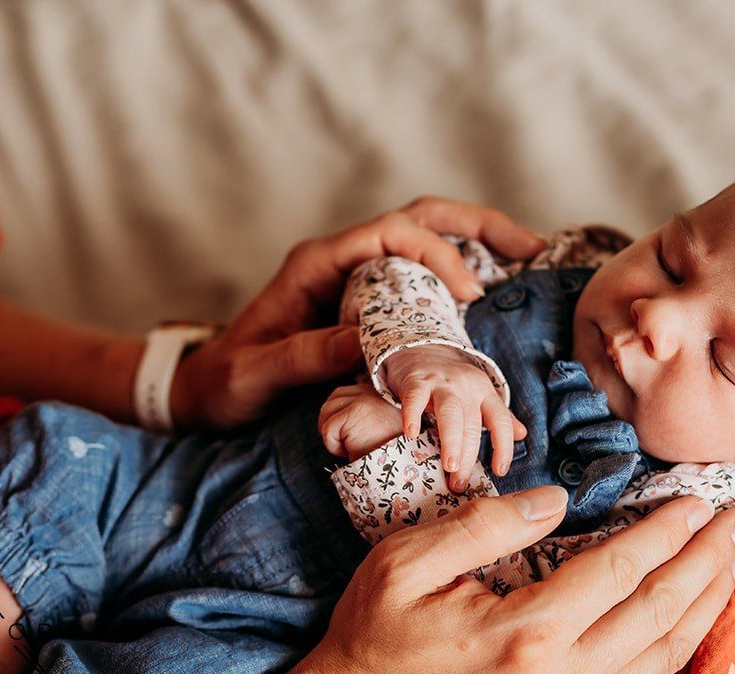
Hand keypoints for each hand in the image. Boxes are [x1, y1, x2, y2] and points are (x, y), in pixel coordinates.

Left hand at [170, 197, 545, 430]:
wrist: (203, 391)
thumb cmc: (225, 384)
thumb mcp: (257, 375)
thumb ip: (304, 356)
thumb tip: (368, 342)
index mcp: (316, 266)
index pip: (389, 234)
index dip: (436, 252)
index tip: (469, 291)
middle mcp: (340, 262)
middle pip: (417, 220)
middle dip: (476, 226)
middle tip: (531, 246)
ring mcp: (354, 279)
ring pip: (423, 239)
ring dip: (475, 242)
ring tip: (527, 256)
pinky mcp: (363, 303)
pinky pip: (416, 278)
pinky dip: (457, 275)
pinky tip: (491, 292)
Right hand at [293, 487, 734, 673]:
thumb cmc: (373, 637)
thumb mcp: (405, 561)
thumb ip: (483, 524)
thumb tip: (556, 501)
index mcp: (524, 634)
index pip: (620, 571)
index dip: (666, 530)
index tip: (699, 496)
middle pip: (662, 611)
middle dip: (710, 559)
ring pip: (666, 652)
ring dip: (709, 598)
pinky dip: (679, 634)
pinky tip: (692, 602)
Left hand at [319, 383, 404, 459]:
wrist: (402, 462)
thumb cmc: (390, 452)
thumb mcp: (378, 425)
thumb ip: (362, 415)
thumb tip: (334, 415)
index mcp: (376, 393)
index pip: (342, 395)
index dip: (336, 416)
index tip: (343, 434)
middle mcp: (369, 392)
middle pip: (330, 402)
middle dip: (329, 424)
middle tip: (342, 443)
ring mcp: (360, 401)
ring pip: (326, 414)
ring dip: (331, 435)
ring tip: (348, 448)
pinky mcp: (353, 414)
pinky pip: (328, 430)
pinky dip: (333, 445)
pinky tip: (348, 451)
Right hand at [384, 344, 526, 490]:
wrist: (424, 349)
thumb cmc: (453, 382)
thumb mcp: (481, 394)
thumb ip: (499, 416)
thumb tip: (523, 435)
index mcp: (486, 394)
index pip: (501, 422)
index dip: (504, 447)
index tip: (500, 471)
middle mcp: (467, 388)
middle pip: (472, 425)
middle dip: (469, 456)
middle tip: (460, 483)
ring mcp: (442, 384)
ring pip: (451, 413)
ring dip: (452, 441)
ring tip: (449, 466)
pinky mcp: (417, 382)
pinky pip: (415, 399)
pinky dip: (413, 415)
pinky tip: (411, 434)